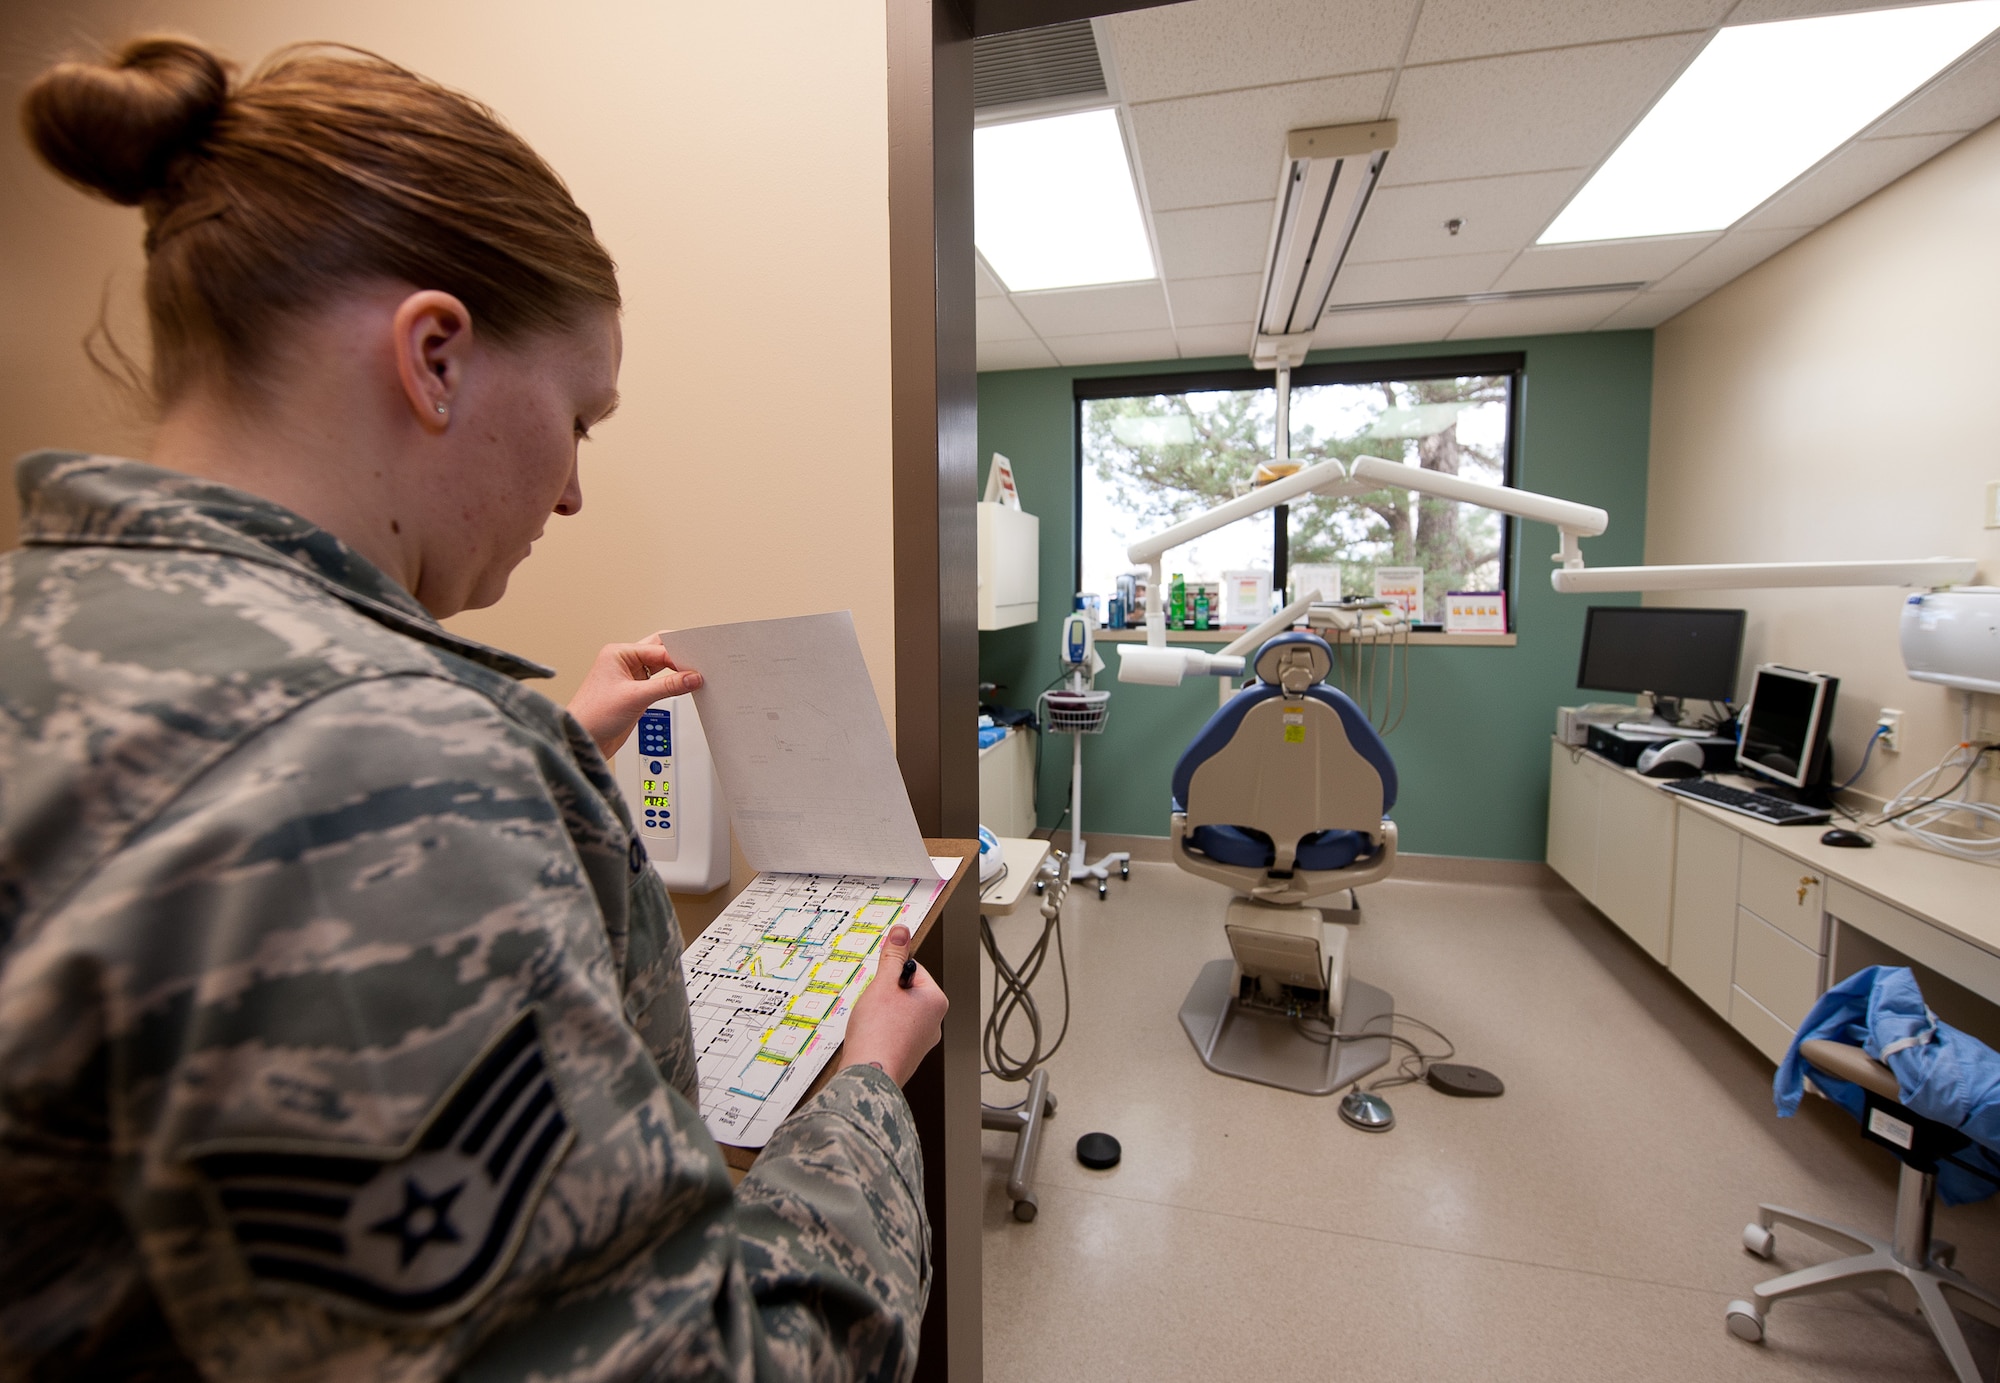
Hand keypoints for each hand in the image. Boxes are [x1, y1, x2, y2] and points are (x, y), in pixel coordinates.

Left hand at [566, 634, 702, 759]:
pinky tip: (682, 687)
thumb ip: (668, 686)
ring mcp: (630, 678)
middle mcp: (624, 662)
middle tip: (698, 665)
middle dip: (678, 657)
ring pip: (661, 667)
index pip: (658, 649)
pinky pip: (659, 683)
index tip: (697, 667)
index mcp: (618, 653)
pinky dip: (671, 685)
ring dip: (676, 671)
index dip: (678, 657)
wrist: (582, 740)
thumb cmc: (592, 715)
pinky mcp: (636, 693)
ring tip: (694, 677)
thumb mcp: (635, 698)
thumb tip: (692, 678)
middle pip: (660, 652)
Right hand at [839, 925, 946, 1085]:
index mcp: (936, 1001)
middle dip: (886, 995)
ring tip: (870, 1024)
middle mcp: (935, 1023)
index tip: (879, 983)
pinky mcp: (908, 1057)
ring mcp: (922, 1043)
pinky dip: (881, 1033)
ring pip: (898, 1015)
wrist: (869, 1075)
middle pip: (906, 993)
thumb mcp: (883, 984)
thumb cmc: (878, 1033)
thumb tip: (902, 933)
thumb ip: (893, 957)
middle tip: (873, 1006)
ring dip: (882, 1015)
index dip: (890, 974)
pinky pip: (893, 1034)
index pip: (914, 969)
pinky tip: (870, 1038)